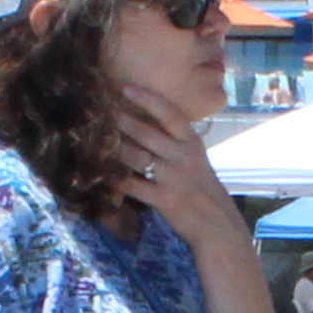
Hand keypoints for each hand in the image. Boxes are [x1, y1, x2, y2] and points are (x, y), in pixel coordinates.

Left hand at [112, 79, 239, 231]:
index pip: (170, 114)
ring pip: (136, 157)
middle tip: (101, 110)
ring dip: (114, 148)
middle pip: (147, 133)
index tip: (126, 88)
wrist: (218, 225)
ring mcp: (174, 177)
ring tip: (95, 140)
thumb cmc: (202, 189)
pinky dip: (115, 179)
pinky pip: (133, 185)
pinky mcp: (165, 199)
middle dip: (121, 120)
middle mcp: (183, 156)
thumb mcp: (197, 160)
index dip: (148, 99)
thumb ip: (177, 142)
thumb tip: (147, 124)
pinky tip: (101, 174)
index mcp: (192, 143)